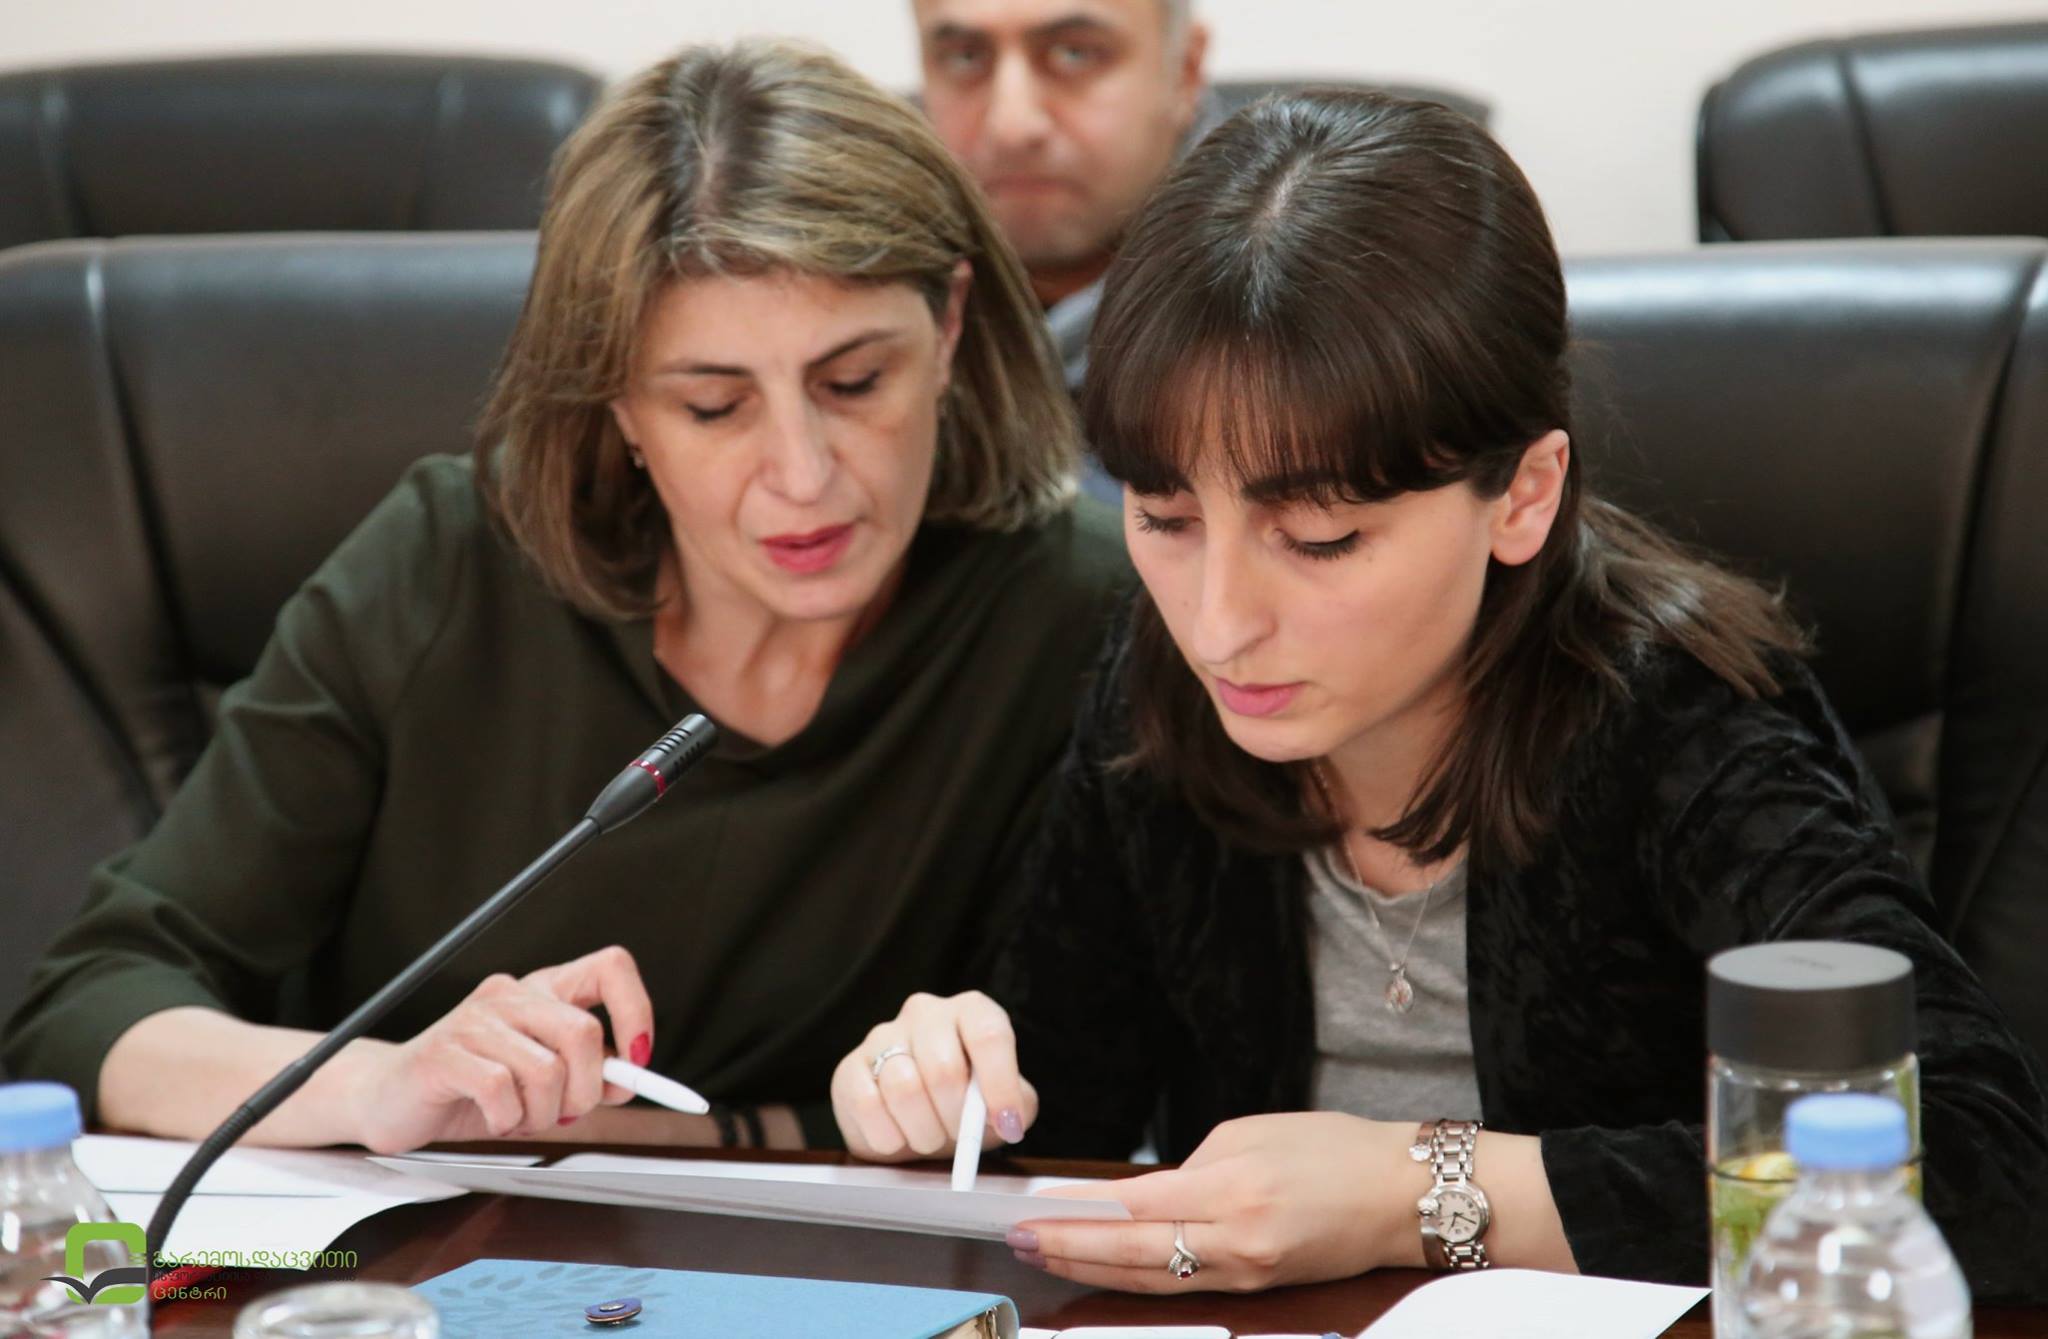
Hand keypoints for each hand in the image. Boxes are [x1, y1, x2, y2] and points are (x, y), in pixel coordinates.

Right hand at [348, 945, 655, 1152]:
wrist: (391, 1099)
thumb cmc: (475, 1089)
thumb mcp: (544, 1079)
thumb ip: (587, 1073)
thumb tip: (629, 1078)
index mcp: (544, 990)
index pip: (611, 968)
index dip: (636, 1011)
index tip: (636, 1059)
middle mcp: (512, 993)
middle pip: (583, 1032)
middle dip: (586, 1090)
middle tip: (565, 1113)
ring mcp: (476, 1019)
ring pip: (547, 1070)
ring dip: (543, 1114)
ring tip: (521, 1117)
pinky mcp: (444, 1052)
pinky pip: (500, 1091)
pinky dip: (507, 1119)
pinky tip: (493, 1118)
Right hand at [831, 991, 1039, 1160]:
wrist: (915, 1125)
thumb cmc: (965, 1107)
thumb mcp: (1004, 1105)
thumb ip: (1017, 1106)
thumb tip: (1008, 1118)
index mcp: (969, 1012)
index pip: (988, 1034)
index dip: (1000, 1083)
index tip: (1007, 1123)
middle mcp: (925, 1013)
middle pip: (944, 1068)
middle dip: (956, 1117)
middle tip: (959, 1136)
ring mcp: (882, 1036)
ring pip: (904, 1088)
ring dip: (923, 1130)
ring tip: (928, 1136)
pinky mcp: (850, 1067)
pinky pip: (867, 1104)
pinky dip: (888, 1136)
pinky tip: (897, 1136)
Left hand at [1011, 1112, 1419, 1291]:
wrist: (1402, 1193)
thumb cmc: (1333, 1148)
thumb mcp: (1253, 1132)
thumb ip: (1193, 1166)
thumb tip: (1147, 1193)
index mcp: (1234, 1189)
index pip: (1137, 1205)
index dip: (1080, 1213)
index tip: (1036, 1210)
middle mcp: (1238, 1239)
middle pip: (1135, 1253)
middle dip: (1071, 1249)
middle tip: (1019, 1242)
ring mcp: (1249, 1270)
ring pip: (1154, 1279)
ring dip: (1095, 1270)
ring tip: (1046, 1258)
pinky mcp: (1259, 1285)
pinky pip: (1186, 1285)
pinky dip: (1139, 1277)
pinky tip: (1105, 1267)